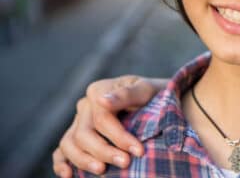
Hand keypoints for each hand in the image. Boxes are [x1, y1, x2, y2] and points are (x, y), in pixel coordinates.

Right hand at [51, 75, 166, 176]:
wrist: (157, 101)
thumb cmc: (152, 95)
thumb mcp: (145, 90)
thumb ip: (125, 94)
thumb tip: (102, 100)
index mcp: (98, 91)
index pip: (102, 118)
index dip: (119, 137)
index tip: (138, 151)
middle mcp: (84, 106)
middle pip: (84, 134)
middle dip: (104, 151)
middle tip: (125, 163)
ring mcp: (78, 122)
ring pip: (69, 144)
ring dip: (83, 160)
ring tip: (102, 171)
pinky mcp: (76, 137)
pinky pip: (61, 151)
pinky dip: (61, 164)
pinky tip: (69, 175)